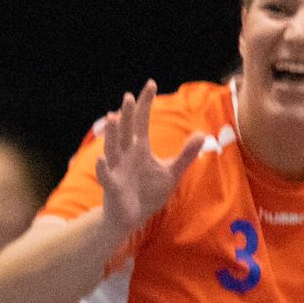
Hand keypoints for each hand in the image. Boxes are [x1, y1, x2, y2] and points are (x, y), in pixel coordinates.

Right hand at [96, 80, 205, 234]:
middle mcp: (125, 155)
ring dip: (112, 134)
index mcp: (139, 149)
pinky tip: (101, 159)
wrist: (132, 218)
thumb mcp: (171, 173)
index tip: (151, 84)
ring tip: (113, 118)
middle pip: (126, 131)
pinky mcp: (112, 186)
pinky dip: (102, 168)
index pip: (142, 121)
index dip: (146, 103)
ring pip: (112, 148)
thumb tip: (202, 134)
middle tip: (129, 97)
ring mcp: (116, 169)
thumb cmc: (148, 193)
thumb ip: (186, 154)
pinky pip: (105, 176)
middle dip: (127, 115)